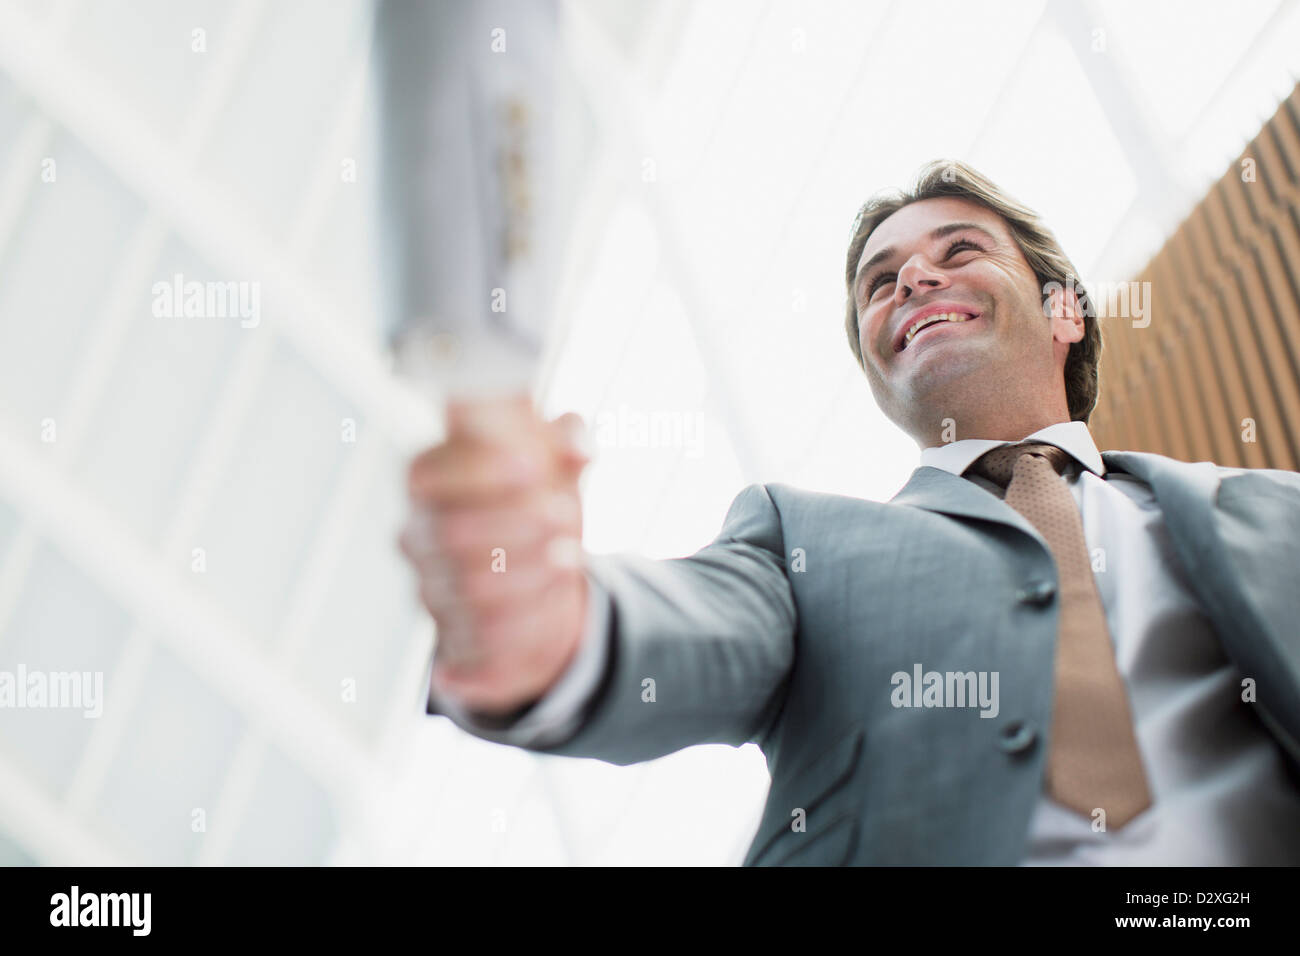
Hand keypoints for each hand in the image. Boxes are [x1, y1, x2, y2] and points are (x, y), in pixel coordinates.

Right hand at [399, 394, 590, 715]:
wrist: (547, 580)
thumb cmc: (539, 504)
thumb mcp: (556, 466)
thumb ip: (567, 440)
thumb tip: (576, 443)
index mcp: (430, 482)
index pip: (425, 473)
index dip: (475, 470)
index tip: (530, 465)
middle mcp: (419, 536)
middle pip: (450, 533)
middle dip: (515, 522)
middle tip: (564, 512)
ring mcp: (431, 589)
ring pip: (471, 588)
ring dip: (529, 571)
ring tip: (571, 555)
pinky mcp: (453, 637)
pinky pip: (486, 637)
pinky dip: (530, 617)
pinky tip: (557, 595)